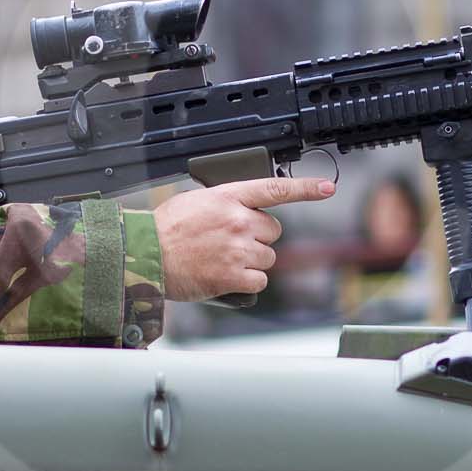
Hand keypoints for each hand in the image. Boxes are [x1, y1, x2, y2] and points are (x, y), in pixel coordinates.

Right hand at [154, 176, 335, 301]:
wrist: (145, 255)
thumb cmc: (165, 230)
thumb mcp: (196, 201)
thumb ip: (226, 203)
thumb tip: (244, 211)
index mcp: (229, 197)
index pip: (275, 189)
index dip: (305, 189)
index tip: (326, 188)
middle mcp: (238, 221)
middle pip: (273, 231)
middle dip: (258, 238)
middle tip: (232, 242)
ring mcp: (238, 249)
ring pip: (267, 258)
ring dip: (251, 261)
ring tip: (223, 259)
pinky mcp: (234, 275)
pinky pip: (259, 280)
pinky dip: (246, 282)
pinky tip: (226, 276)